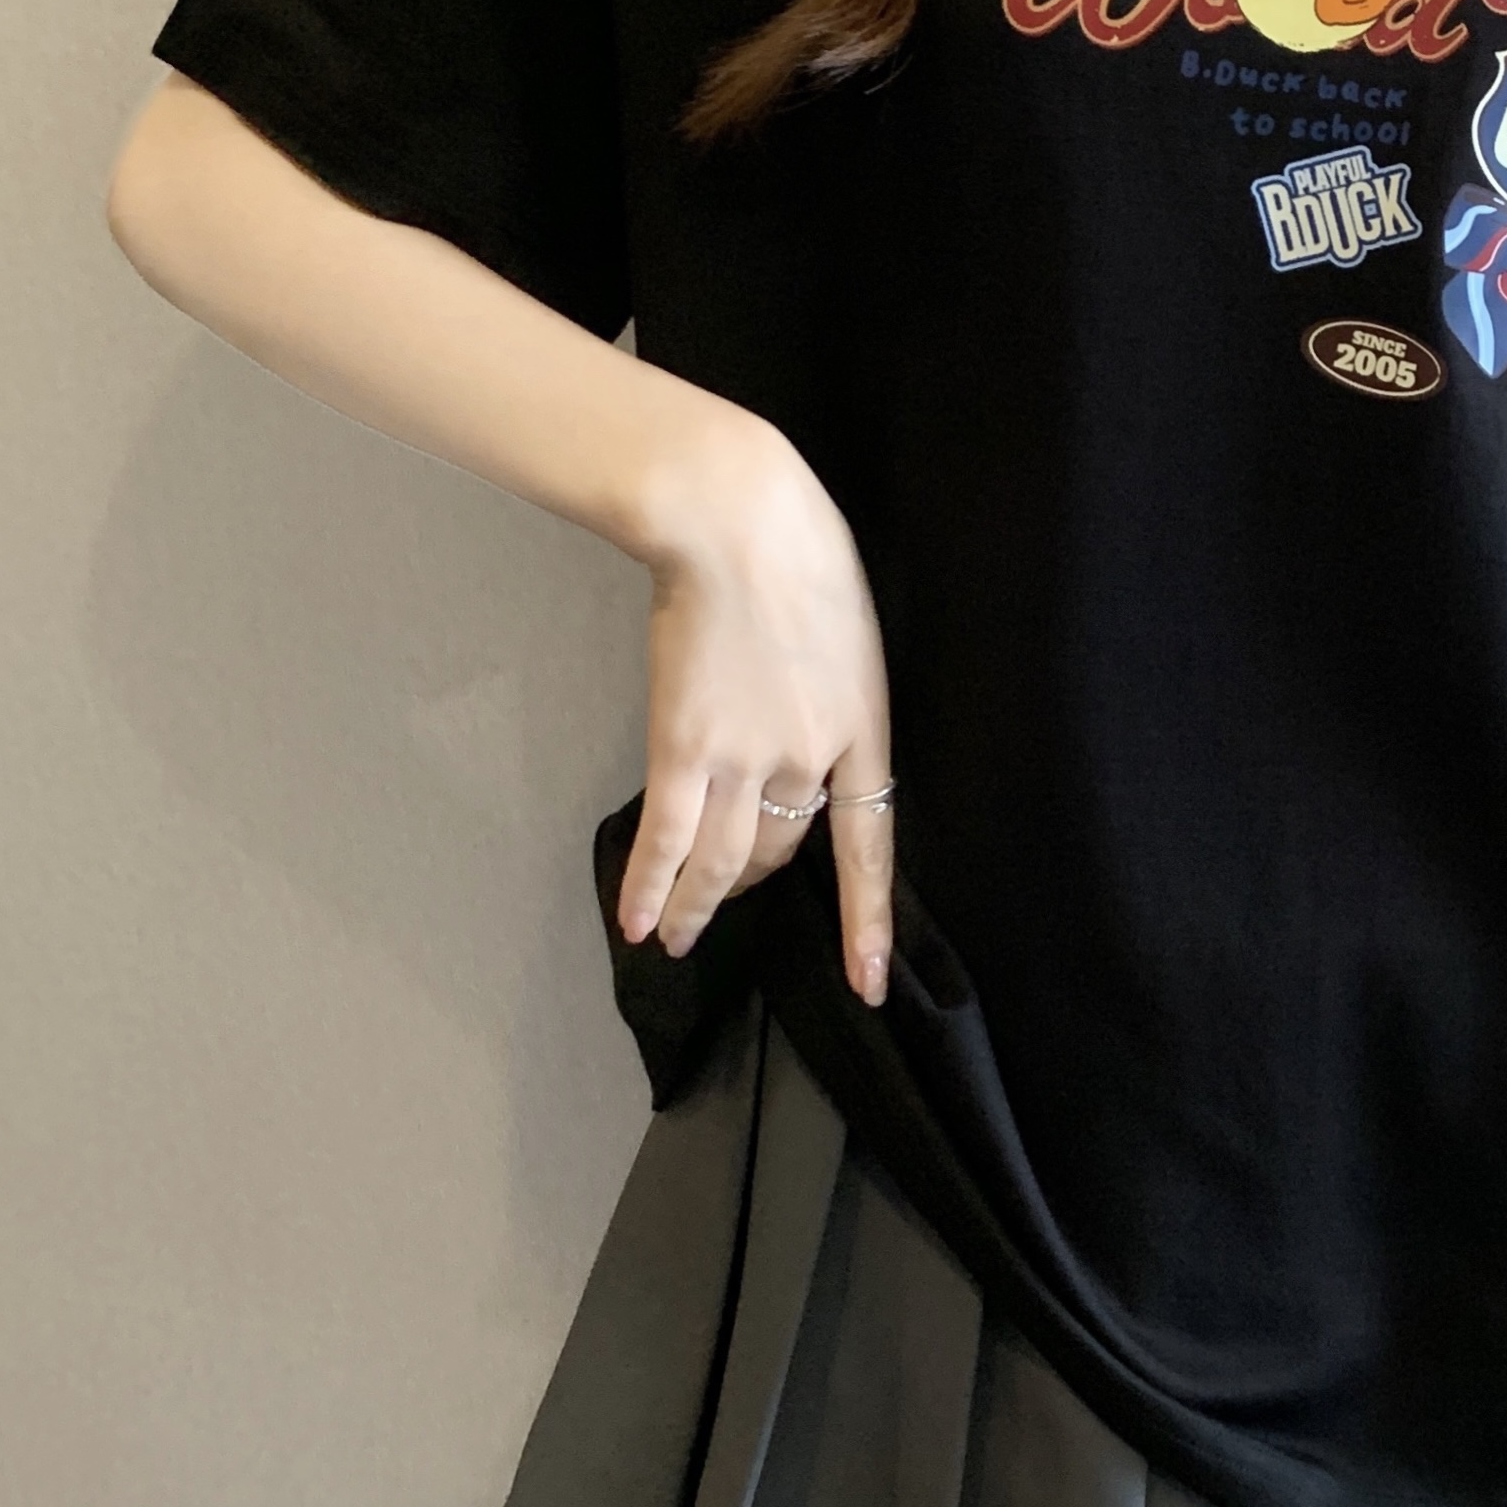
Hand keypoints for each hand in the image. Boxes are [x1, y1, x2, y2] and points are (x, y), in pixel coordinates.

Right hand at [611, 412, 894, 1003]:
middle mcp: (811, 758)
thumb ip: (828, 698)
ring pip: (724, 860)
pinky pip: (668, 836)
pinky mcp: (684, 745)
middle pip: (782, 849)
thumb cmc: (801, 554)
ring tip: (676, 937)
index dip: (866, 919)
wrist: (740, 522)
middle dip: (755, 883)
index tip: (867, 984)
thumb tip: (796, 733)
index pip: (869, 844)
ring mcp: (746, 756)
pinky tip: (636, 921)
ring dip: (698, 906)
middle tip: (725, 903)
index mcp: (865, 729)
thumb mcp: (848, 635)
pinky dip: (648, 884)